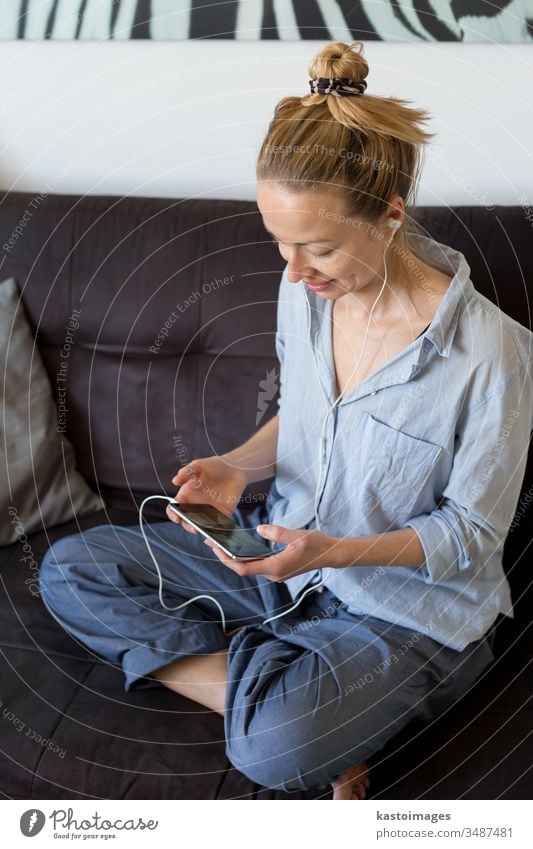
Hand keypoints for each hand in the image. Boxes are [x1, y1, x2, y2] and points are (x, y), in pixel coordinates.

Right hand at [166, 456, 246, 534]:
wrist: (234, 468)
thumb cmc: (213, 466)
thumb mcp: (199, 465)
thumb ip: (187, 472)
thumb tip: (175, 481)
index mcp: (186, 496)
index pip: (174, 509)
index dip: (173, 514)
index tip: (177, 517)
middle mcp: (195, 507)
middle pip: (187, 521)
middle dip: (188, 525)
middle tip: (193, 525)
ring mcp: (209, 513)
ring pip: (201, 527)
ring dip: (201, 530)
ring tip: (204, 529)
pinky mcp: (223, 515)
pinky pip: (218, 527)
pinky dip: (217, 531)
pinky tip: (217, 532)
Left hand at [203, 524, 338, 581]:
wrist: (331, 555)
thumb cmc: (317, 545)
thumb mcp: (298, 536)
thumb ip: (278, 533)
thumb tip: (260, 529)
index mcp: (276, 567)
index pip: (243, 568)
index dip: (226, 560)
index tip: (215, 548)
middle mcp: (273, 574)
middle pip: (243, 568)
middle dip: (226, 557)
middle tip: (211, 543)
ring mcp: (276, 573)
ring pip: (250, 567)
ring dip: (235, 558)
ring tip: (221, 544)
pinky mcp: (279, 569)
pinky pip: (258, 565)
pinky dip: (246, 557)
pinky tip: (240, 547)